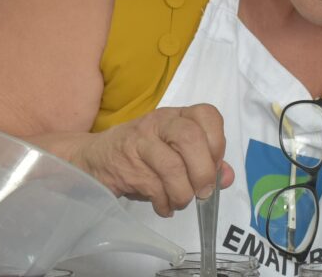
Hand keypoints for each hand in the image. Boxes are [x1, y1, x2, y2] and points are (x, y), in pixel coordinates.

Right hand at [71, 104, 232, 216]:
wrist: (94, 158)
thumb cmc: (141, 155)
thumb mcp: (174, 152)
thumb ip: (205, 162)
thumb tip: (228, 176)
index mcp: (176, 116)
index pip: (207, 115)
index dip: (217, 142)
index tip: (214, 165)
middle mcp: (158, 122)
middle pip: (190, 138)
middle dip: (203, 172)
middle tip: (203, 191)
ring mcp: (140, 141)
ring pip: (172, 166)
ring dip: (182, 194)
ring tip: (179, 202)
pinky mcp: (126, 163)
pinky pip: (155, 187)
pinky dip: (164, 204)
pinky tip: (163, 206)